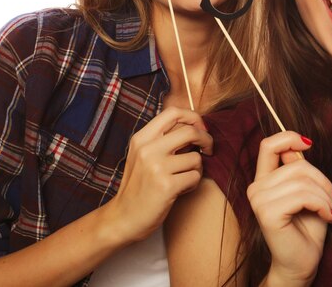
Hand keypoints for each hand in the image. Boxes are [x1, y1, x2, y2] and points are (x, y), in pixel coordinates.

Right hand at [103, 106, 212, 243]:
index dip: (193, 117)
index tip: (201, 129)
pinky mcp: (166, 185)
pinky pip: (195, 176)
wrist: (123, 218)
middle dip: (206, 140)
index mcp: (142, 138)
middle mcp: (148, 149)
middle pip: (190, 131)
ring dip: (196, 169)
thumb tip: (196, 125)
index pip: (173, 113)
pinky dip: (193, 184)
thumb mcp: (143, 155)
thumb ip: (163, 139)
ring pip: (196, 157)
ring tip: (183, 178)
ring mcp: (156, 167)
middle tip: (208, 149)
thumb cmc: (139, 186)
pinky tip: (181, 189)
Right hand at [247, 132, 331, 285]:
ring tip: (331, 210)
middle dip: (322, 180)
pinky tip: (328, 216)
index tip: (308, 144)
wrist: (302, 263)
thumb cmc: (307, 228)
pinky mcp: (267, 213)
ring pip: (302, 180)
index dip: (289, 137)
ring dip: (325, 195)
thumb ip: (299, 169)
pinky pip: (303, 196)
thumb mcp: (307, 191)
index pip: (268, 145)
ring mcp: (259, 200)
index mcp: (264, 180)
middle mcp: (256, 187)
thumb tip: (300, 147)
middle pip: (297, 164)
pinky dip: (322, 204)